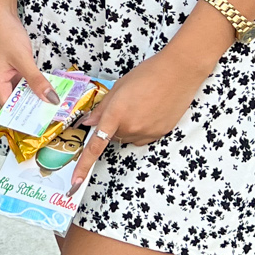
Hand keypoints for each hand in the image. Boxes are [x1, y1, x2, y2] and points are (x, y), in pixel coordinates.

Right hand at [0, 3, 56, 113]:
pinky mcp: (13, 72)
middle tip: (52, 119)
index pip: (9, 114)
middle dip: (32, 114)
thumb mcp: (23, 59)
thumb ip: (36, 80)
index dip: (24, 122)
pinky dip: (35, 89)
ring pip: (22, 97)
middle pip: (16, 108)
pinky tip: (47, 90)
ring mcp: (7, 79)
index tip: (41, 127)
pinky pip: (25, 86)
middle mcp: (0, 86)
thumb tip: (50, 99)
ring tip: (53, 107)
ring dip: (35, 101)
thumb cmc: (4, 34)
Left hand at [68, 40, 217, 187]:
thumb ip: (102, 108)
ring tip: (140, 106)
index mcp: (116, 114)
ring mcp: (146, 133)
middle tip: (124, 107)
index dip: (84, 165)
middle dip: (113, 126)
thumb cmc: (147, 74)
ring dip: (128, 128)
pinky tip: (150, 112)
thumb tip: (88, 123)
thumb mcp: (119, 87)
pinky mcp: (160, 134)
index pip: (96, 145)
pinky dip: (142, 129)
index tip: (76, 181)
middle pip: (113, 137)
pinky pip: (142, 138)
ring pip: (128, 138)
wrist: (178, 72)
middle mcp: (130, 128)